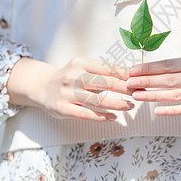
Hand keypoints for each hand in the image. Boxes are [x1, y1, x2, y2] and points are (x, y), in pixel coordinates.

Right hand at [7, 56, 139, 121]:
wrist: (41, 86)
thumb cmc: (69, 77)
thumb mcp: (82, 67)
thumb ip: (101, 71)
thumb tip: (130, 75)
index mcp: (80, 63)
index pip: (107, 68)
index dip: (125, 74)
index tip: (139, 79)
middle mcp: (73, 76)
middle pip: (105, 83)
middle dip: (125, 89)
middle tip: (139, 93)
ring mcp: (67, 93)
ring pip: (97, 101)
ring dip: (117, 104)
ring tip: (130, 106)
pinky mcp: (63, 108)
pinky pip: (86, 114)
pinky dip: (101, 117)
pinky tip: (113, 117)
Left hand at [126, 53, 180, 115]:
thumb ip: (174, 66)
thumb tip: (144, 71)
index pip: (169, 65)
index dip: (149, 68)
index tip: (132, 71)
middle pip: (170, 80)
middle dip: (147, 82)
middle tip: (129, 83)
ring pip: (176, 95)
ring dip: (154, 96)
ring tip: (137, 95)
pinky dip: (171, 111)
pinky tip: (156, 111)